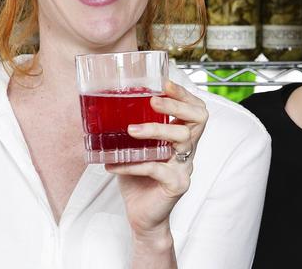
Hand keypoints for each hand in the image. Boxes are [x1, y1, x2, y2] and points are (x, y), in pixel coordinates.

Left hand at [106, 80, 207, 238]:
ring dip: (155, 130)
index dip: (183, 94)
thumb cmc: (139, 179)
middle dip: (176, 105)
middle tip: (153, 101)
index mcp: (183, 137)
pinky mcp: (176, 185)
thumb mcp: (135, 149)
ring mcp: (185, 167)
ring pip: (181, 139)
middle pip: (198, 119)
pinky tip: (113, 164)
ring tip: (130, 130)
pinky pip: (157, 168)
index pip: (195, 109)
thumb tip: (103, 107)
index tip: (164, 84)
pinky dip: (133, 164)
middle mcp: (189, 149)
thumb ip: (130, 130)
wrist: (143, 217)